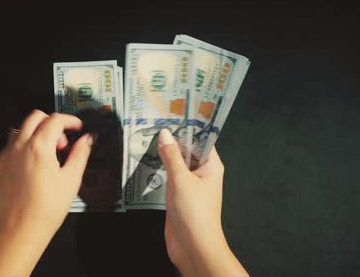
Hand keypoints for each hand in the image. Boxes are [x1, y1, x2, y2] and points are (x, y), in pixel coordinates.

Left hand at [0, 110, 93, 276]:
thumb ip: (80, 153)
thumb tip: (87, 139)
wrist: (21, 230)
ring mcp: (5, 156)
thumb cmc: (46, 209)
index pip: (55, 119)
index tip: (77, 127)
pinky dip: (23, 148)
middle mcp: (19, 146)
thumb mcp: (71, 179)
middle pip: (35, 117)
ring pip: (20, 130)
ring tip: (48, 155)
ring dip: (36, 134)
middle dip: (52, 123)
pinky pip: (10, 147)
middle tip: (62, 142)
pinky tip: (32, 167)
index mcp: (39, 147)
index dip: (70, 120)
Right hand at [158, 129, 247, 276]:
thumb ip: (171, 155)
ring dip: (165, 154)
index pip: (202, 139)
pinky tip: (147, 160)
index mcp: (212, 166)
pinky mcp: (179, 195)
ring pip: (178, 163)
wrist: (193, 246)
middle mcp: (203, 173)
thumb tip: (165, 134)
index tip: (172, 112)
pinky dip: (161, 169)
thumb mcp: (181, 179)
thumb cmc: (194, 213)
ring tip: (147, 136)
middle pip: (188, 150)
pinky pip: (170, 177)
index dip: (188, 126)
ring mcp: (191, 185)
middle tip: (154, 122)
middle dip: (173, 139)